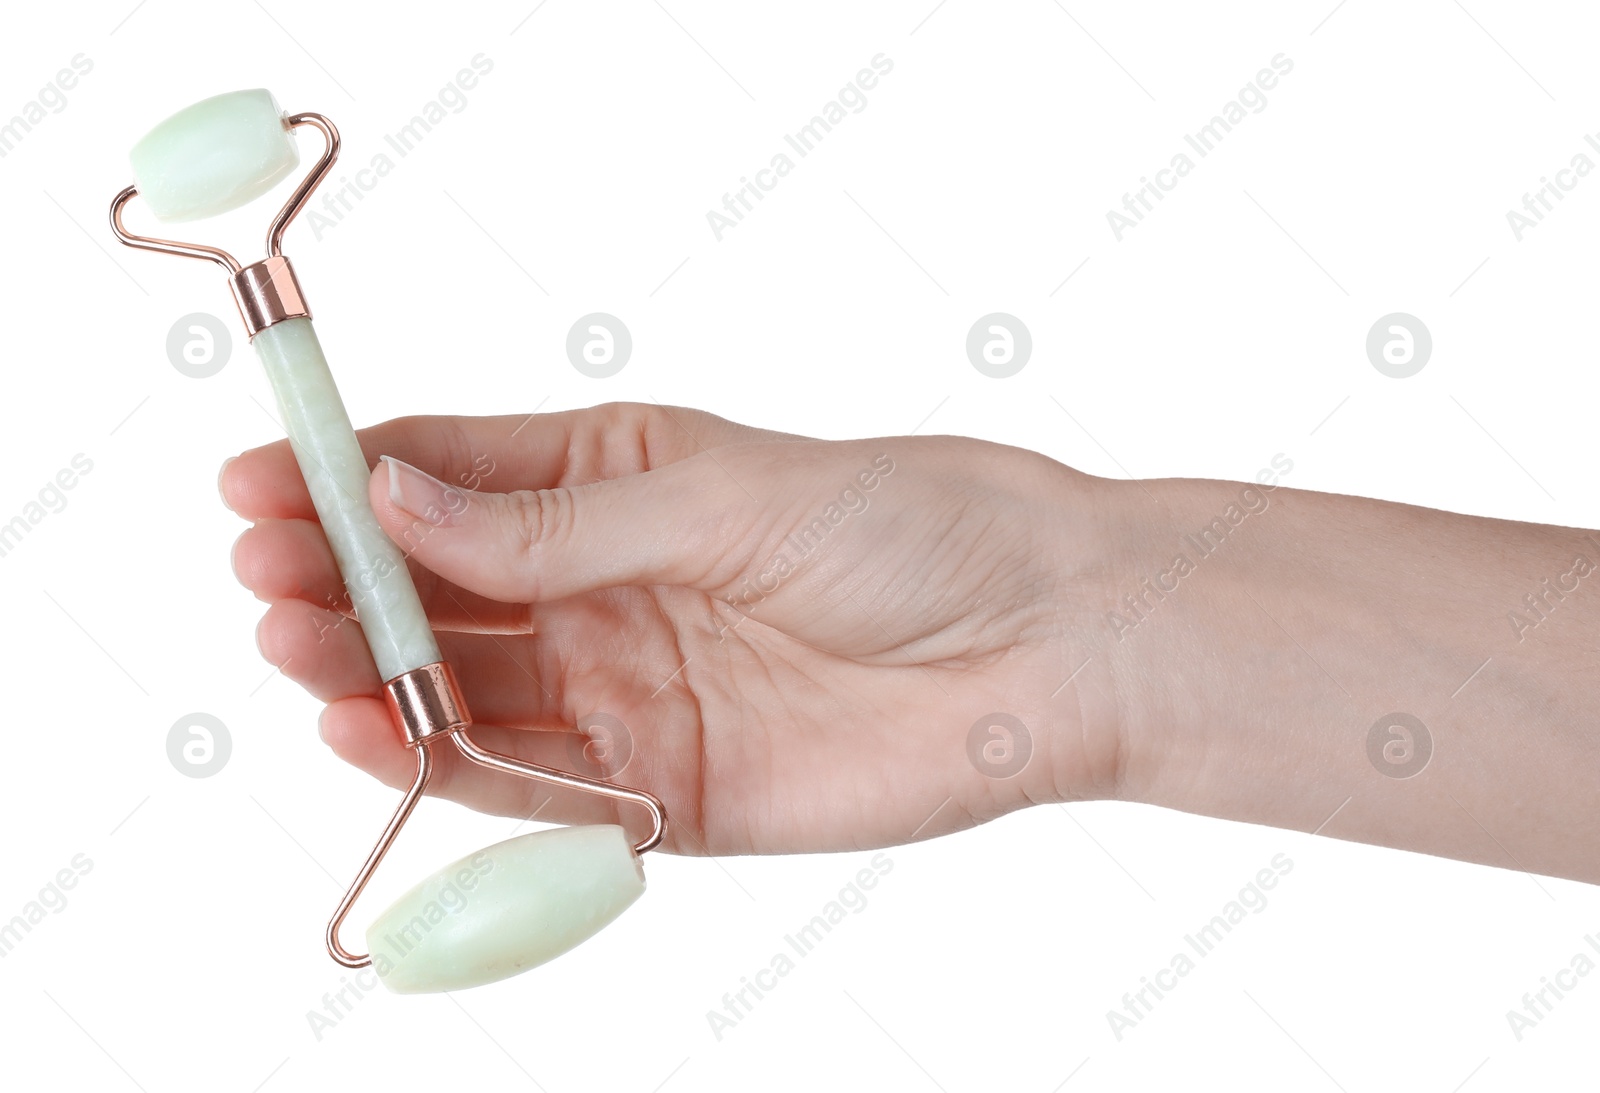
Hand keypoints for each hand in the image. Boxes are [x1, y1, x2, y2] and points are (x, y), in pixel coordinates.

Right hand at [222, 402, 1120, 854]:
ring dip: (372, 670)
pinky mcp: (659, 790)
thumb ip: (556, 522)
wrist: (1041, 648)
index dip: (350, 476)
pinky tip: (369, 731)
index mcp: (622, 478)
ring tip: (294, 649)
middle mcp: (611, 583)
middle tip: (265, 576)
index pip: (454, 472)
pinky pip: (531, 782)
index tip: (256, 480)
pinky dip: (444, 765)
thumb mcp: (719, 496)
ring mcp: (630, 689)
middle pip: (441, 585)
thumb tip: (397, 499)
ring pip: (468, 686)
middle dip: (345, 578)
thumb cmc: (909, 529)